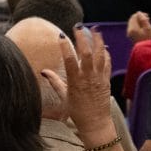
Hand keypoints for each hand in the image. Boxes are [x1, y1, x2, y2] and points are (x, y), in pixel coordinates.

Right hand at [42, 27, 112, 144]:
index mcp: (75, 81)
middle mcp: (88, 78)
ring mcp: (99, 78)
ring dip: (97, 41)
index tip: (60, 36)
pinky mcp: (106, 80)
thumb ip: (54, 81)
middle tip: (78, 27)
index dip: (65, 47)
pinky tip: (103, 46)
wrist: (95, 123)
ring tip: (95, 30)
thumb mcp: (63, 96)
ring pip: (100, 56)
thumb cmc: (77, 111)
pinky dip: (106, 54)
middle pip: (87, 54)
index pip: (70, 60)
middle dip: (83, 38)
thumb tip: (43, 71)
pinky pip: (107, 64)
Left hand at [127, 11, 150, 42]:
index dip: (140, 14)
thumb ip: (143, 19)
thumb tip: (139, 12)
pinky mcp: (131, 35)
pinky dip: (138, 25)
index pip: (133, 17)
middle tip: (148, 18)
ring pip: (133, 23)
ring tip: (147, 22)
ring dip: (139, 21)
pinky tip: (144, 26)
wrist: (146, 50)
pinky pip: (133, 27)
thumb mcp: (148, 28)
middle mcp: (129, 30)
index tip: (147, 15)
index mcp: (132, 28)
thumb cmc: (149, 38)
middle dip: (139, 17)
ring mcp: (129, 33)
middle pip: (132, 20)